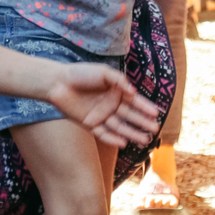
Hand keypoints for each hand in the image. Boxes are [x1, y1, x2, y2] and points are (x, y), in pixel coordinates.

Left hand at [43, 63, 162, 146]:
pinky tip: (124, 143)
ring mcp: (100, 115)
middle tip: (155, 130)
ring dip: (132, 133)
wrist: (57, 82)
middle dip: (142, 122)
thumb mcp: (103, 72)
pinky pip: (103, 133)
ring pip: (119, 126)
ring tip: (145, 140)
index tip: (157, 113)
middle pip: (129, 116)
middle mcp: (109, 104)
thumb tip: (134, 92)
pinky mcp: (89, 124)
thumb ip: (119, 81)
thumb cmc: (80, 73)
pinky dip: (113, 138)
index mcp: (115, 91)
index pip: (133, 101)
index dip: (145, 107)